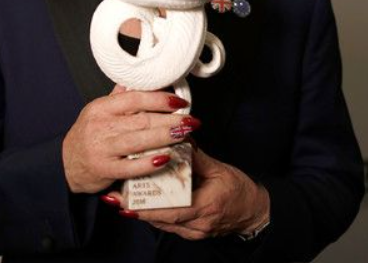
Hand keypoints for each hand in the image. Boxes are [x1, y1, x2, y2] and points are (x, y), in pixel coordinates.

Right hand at [62, 85, 199, 193]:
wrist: (66, 163)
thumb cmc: (88, 136)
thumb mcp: (99, 112)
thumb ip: (120, 98)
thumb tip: (141, 80)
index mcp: (102, 107)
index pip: (135, 98)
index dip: (160, 99)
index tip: (179, 102)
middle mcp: (101, 125)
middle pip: (142, 119)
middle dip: (171, 120)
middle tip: (191, 120)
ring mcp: (102, 148)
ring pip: (139, 140)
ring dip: (165, 137)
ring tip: (185, 134)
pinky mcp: (104, 169)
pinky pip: (130, 166)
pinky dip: (149, 162)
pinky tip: (166, 158)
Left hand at [105, 147, 269, 239]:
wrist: (254, 212)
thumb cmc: (239, 191)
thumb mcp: (220, 169)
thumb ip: (197, 156)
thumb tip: (179, 137)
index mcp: (205, 207)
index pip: (171, 209)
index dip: (146, 206)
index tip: (126, 199)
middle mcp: (197, 224)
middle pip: (160, 219)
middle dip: (135, 209)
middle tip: (113, 198)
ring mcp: (194, 231)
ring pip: (162, 223)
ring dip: (141, 212)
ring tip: (119, 200)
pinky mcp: (192, 231)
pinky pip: (168, 224)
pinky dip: (153, 214)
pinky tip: (139, 205)